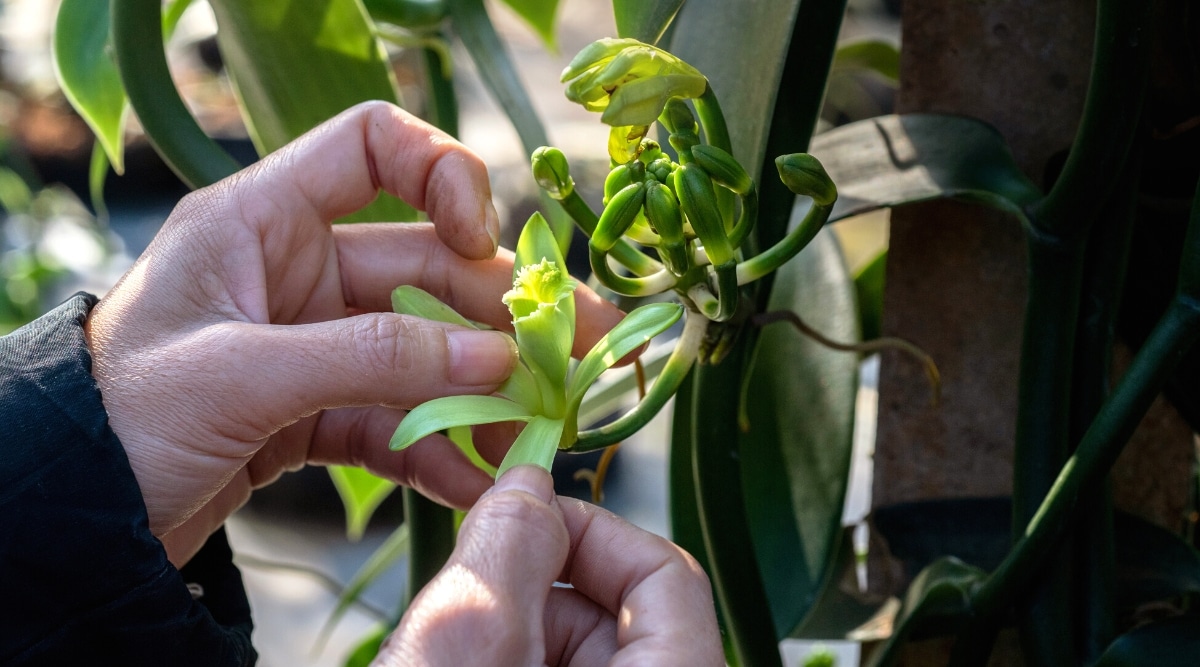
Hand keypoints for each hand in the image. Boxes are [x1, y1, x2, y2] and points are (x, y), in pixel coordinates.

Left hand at [84, 102, 625, 564]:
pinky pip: (394, 417)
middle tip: (575, 348)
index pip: (374, 147)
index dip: (443, 176)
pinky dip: (437, 446)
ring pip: (423, 349)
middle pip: (426, 266)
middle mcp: (295, 272)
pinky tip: (475, 477)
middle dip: (502, 309)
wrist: (66, 520)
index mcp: (263, 221)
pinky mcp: (314, 412)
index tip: (484, 241)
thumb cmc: (119, 420)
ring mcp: (311, 344)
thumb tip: (496, 358)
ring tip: (543, 425)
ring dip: (483, 387)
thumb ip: (373, 359)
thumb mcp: (242, 376)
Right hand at [379, 466, 723, 665]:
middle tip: (464, 583)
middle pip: (619, 606)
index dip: (588, 526)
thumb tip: (530, 481)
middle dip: (536, 578)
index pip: (666, 573)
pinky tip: (454, 658)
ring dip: (512, 622)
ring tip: (448, 641)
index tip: (515, 516)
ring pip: (577, 643)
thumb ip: (509, 545)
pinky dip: (505, 655)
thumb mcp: (467, 639)